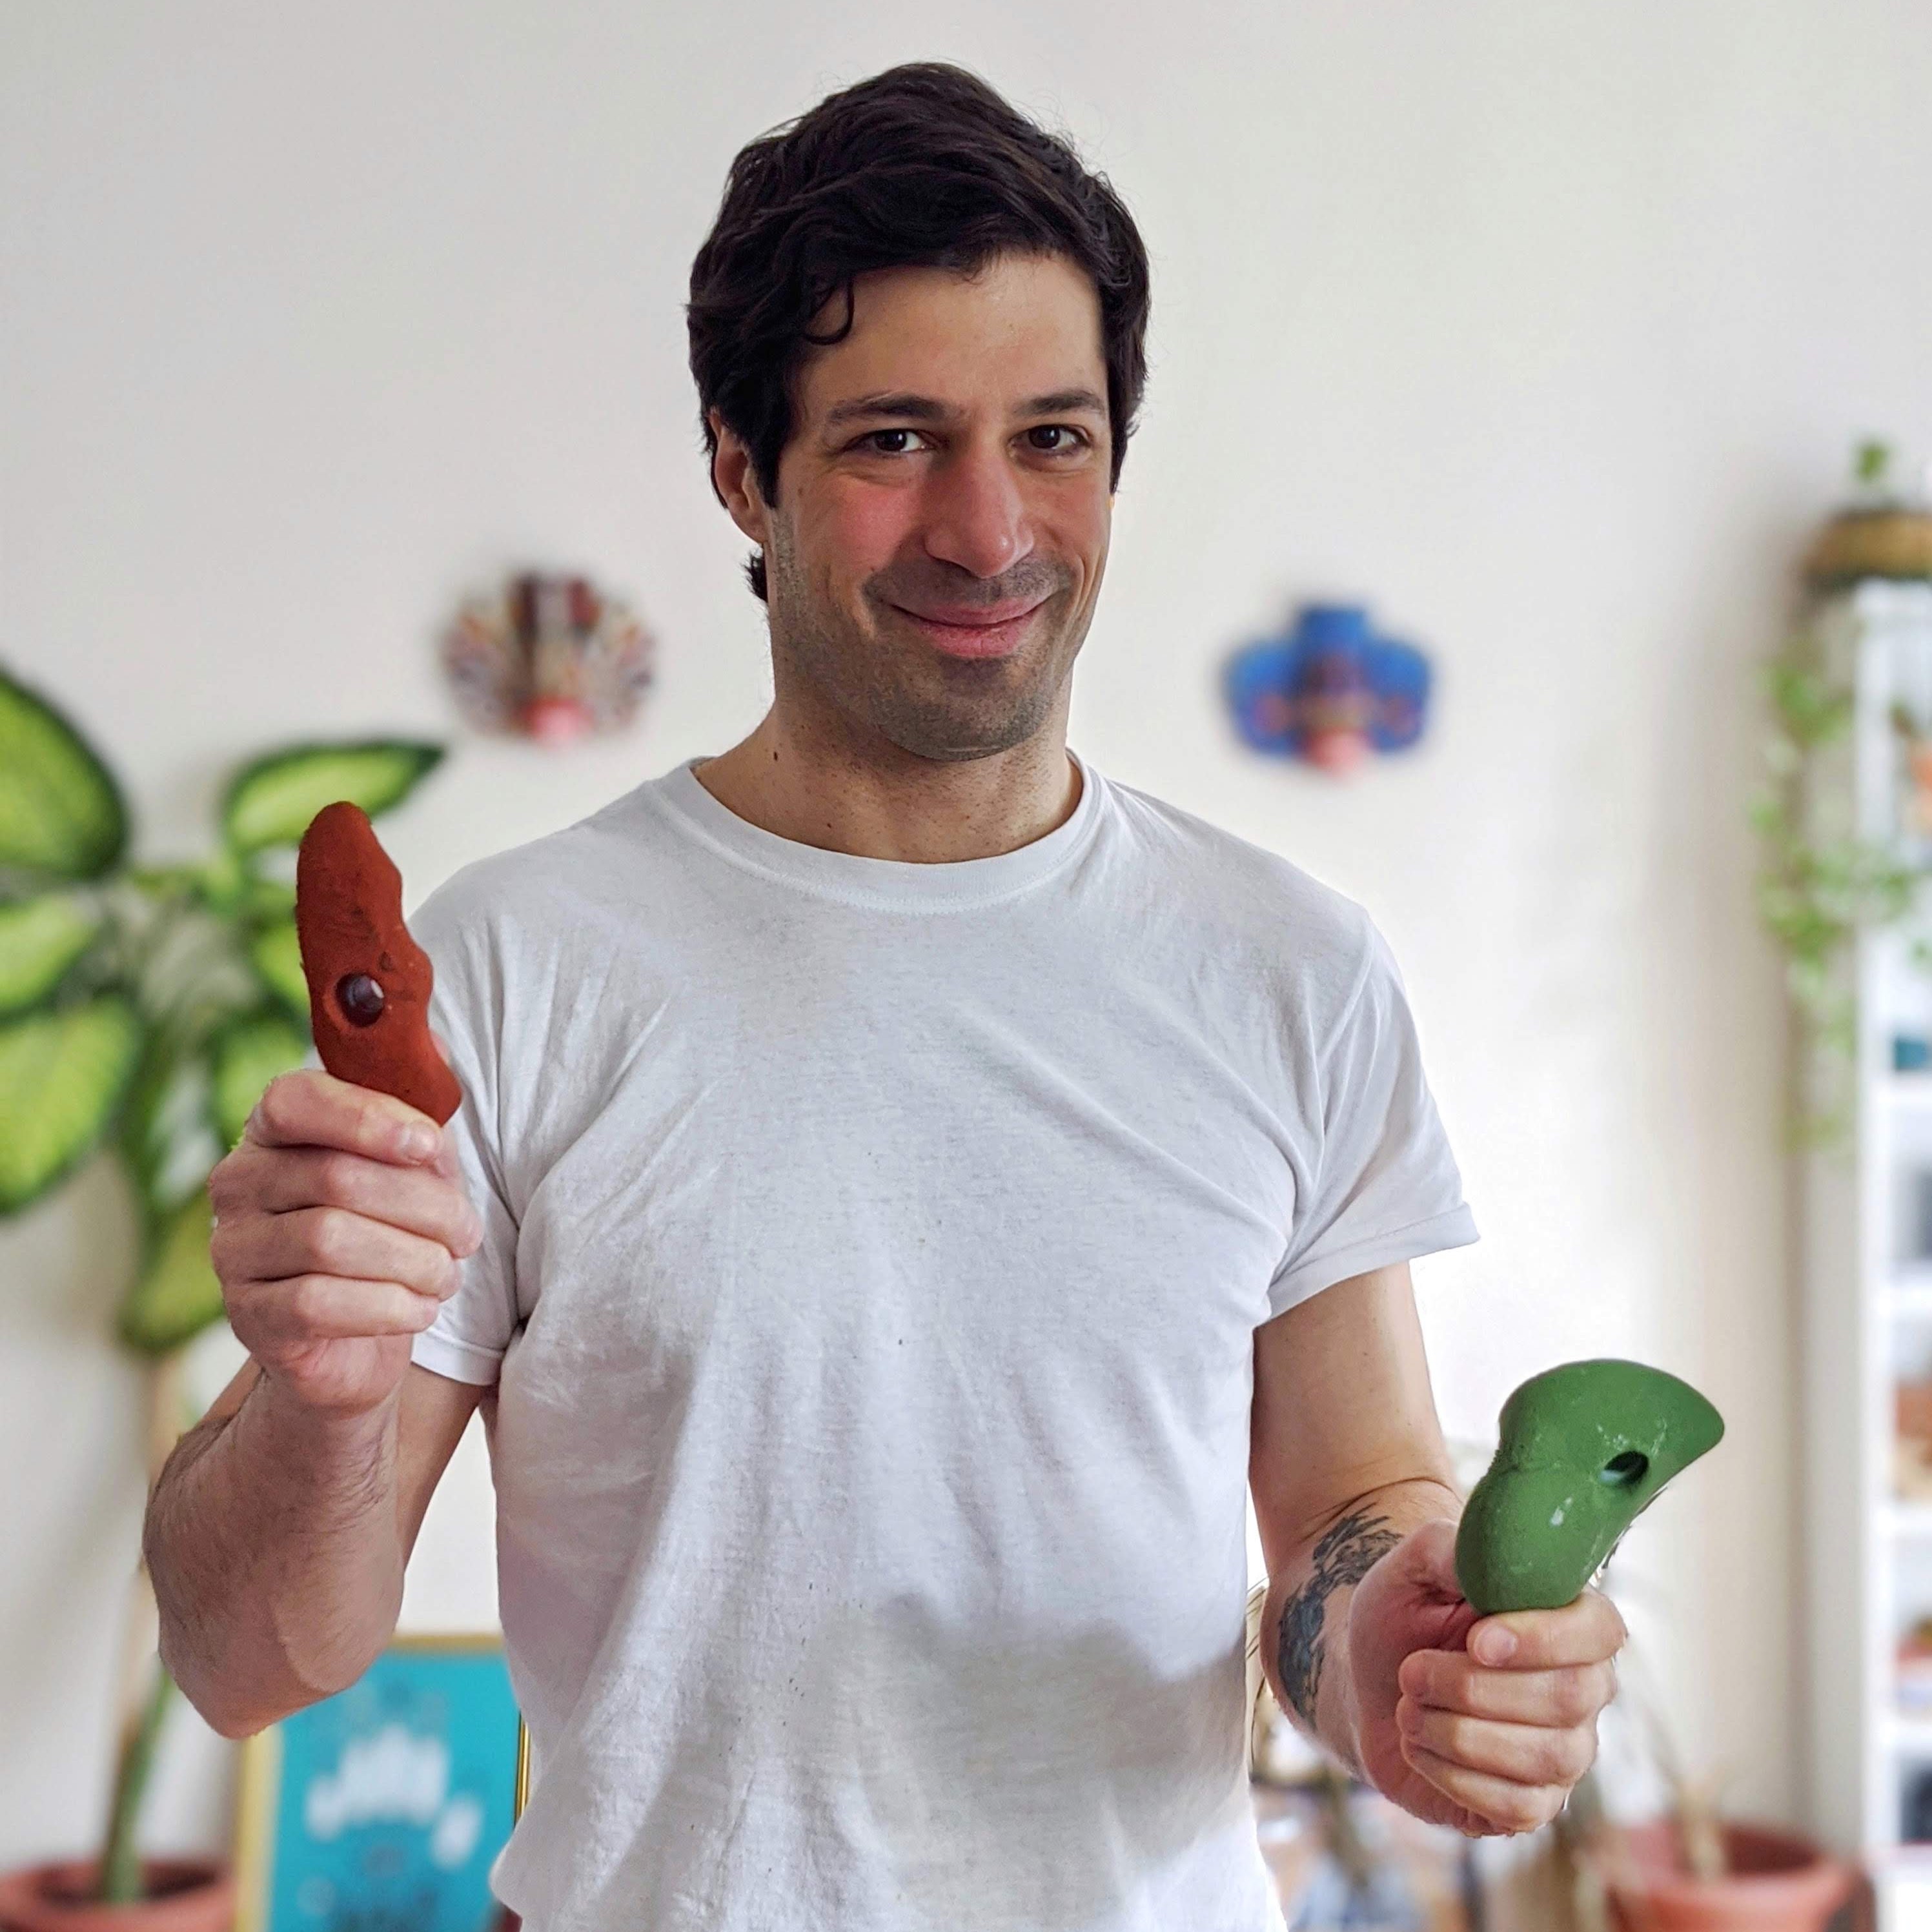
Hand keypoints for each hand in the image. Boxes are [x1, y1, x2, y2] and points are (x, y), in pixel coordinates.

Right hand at [207, 1062, 480, 1419]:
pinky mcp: (250, 1315)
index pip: (295, 1099)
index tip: (430, 1145)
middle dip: (423, 1206)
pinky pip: (318, 1303)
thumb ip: (421, 1118)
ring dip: (412, 1260)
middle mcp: (239, 1185)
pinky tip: (421, 1308)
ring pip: (329, 1241)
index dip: (367, 1116)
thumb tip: (437, 1054)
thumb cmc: (389, 1234)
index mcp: (273, 1132)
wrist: (356, 1343)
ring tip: (446, 1274)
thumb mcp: (413, 1171)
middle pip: (335, 1176)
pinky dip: (388, 1306)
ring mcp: (235, 1252)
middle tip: (467, 1234)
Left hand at [1345, 1519, 1624, 1835]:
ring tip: (1408, 1707)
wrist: (1369, 1682)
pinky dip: (1453, 1776)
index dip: (1543, 1639)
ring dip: (1456, 1732)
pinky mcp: (1536, 1804)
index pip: (1599, 1631)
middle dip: (1473, 1687)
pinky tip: (1420, 1747)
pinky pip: (1518, 1807)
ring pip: (1543, 1756)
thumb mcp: (1413, 1565)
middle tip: (1411, 1671)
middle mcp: (1585, 1687)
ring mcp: (1567, 1751)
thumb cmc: (1403, 1615)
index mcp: (1570, 1619)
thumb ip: (1451, 1548)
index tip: (1476, 1640)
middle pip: (1566, 1697)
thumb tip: (1484, 1560)